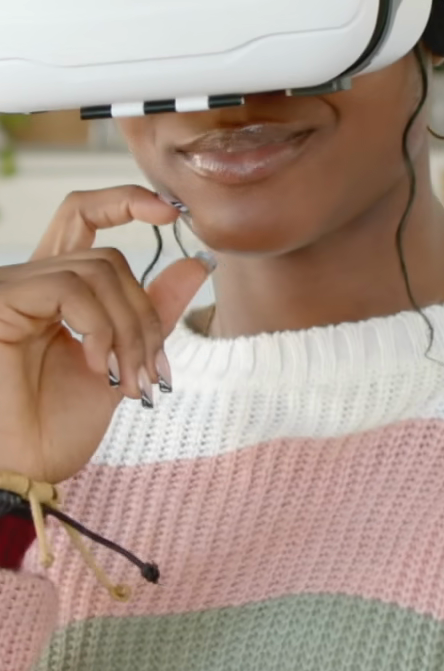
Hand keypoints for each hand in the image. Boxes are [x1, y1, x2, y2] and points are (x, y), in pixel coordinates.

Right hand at [0, 187, 210, 485]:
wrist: (24, 470)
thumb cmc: (57, 427)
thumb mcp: (122, 363)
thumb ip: (152, 313)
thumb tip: (196, 262)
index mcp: (53, 289)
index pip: (83, 216)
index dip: (125, 201)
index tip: (172, 213)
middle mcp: (29, 280)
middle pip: (106, 254)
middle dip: (144, 312)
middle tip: (152, 371)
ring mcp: (12, 288)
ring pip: (97, 270)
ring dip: (129, 329)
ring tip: (128, 381)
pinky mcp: (1, 300)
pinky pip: (70, 287)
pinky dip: (99, 327)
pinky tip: (97, 366)